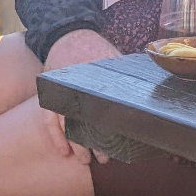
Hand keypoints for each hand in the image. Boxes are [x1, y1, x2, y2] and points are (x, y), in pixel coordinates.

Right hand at [41, 30, 119, 163]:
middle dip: (93, 141)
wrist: (66, 34)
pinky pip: (48, 119)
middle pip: (82, 118)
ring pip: (64, 123)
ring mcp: (58, 90)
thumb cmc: (93, 47)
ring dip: (74, 144)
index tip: (119, 140)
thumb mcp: (111, 56)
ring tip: (84, 160)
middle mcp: (72, 84)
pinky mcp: (49, 94)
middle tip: (103, 158)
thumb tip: (147, 91)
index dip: (109, 125)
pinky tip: (62, 151)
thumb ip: (123, 74)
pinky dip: (54, 136)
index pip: (100, 104)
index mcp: (90, 75)